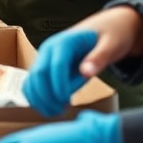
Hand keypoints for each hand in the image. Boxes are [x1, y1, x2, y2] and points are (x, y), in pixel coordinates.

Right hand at [24, 7, 142, 116]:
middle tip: (61, 111)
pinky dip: (37, 98)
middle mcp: (49, 49)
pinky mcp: (45, 67)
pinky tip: (52, 107)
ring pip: (32, 81)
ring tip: (57, 112)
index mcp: (64, 41)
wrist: (102, 31)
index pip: (56, 64)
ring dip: (40, 100)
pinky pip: (33, 84)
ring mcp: (44, 58)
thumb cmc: (109, 36)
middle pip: (39, 74)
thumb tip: (86, 72)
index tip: (66, 101)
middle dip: (47, 95)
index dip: (59, 84)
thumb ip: (99, 57)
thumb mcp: (110, 44)